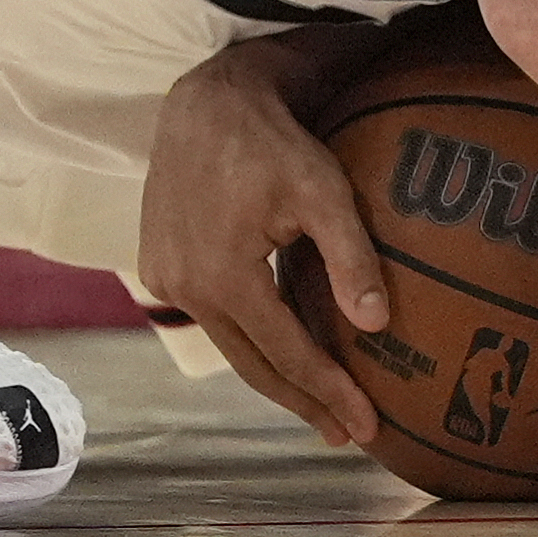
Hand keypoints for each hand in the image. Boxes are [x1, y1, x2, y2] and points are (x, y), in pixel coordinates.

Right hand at [137, 35, 391, 445]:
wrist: (207, 102)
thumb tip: (378, 325)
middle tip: (346, 434)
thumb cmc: (274, 142)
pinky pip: (213, 319)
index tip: (366, 427)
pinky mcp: (159, 267)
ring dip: (275, 376)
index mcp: (222, 278)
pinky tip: (282, 352)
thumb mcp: (324, 191)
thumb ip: (351, 257)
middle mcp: (183, 289)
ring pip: (230, 346)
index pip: (287, 353)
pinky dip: (250, 341)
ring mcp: (165, 280)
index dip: (329, 392)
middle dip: (303, 401)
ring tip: (321, 407)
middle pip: (253, 364)